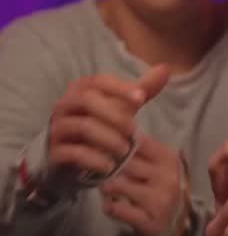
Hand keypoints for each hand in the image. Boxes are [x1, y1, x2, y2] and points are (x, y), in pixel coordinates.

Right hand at [47, 65, 169, 190]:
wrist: (71, 157)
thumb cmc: (99, 125)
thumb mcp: (122, 107)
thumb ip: (142, 90)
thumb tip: (165, 69)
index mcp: (81, 89)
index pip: (98, 80)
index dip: (120, 88)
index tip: (141, 99)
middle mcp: (65, 104)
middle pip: (87, 100)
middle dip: (114, 114)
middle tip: (134, 130)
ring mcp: (57, 128)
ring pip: (82, 126)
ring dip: (108, 138)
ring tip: (125, 151)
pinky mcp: (55, 151)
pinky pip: (73, 152)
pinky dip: (94, 159)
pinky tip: (110, 166)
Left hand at [101, 133, 185, 235]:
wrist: (176, 225)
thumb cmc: (161, 188)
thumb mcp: (158, 163)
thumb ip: (141, 148)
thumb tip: (115, 125)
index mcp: (168, 158)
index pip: (137, 142)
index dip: (116, 142)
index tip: (103, 146)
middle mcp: (167, 177)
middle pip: (124, 163)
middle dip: (107, 166)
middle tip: (98, 169)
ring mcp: (160, 200)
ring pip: (117, 185)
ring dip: (106, 187)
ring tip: (106, 188)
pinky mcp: (150, 222)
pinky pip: (116, 209)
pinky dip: (109, 207)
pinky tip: (112, 205)